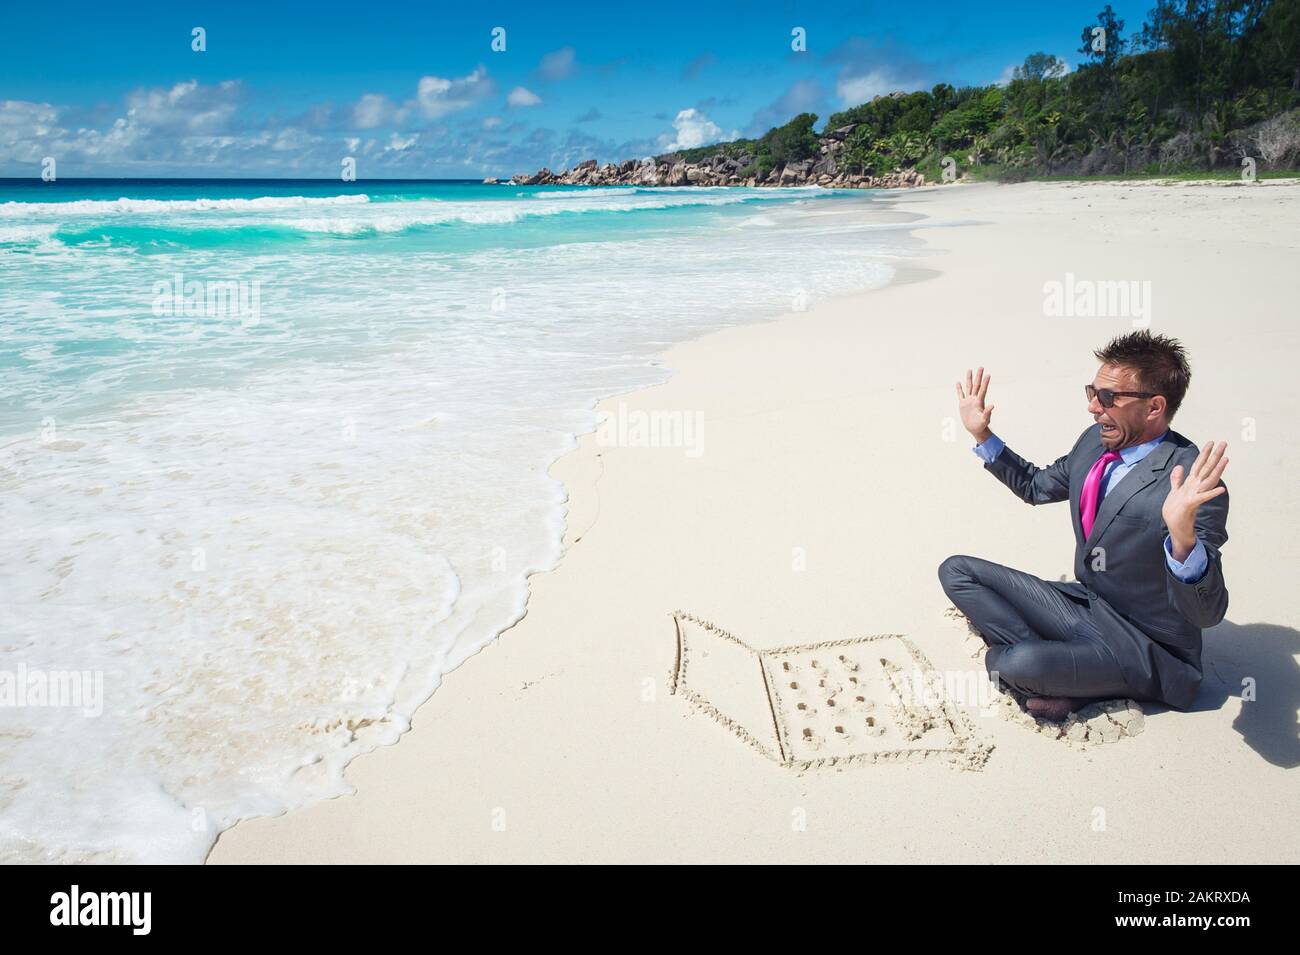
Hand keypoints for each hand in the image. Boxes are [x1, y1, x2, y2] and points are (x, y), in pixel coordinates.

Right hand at [955, 367, 993, 442]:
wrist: (974, 428)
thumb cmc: (981, 425)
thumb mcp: (985, 420)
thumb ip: (987, 412)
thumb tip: (992, 405)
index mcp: (980, 402)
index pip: (983, 390)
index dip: (985, 382)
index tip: (988, 374)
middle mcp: (974, 399)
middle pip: (976, 385)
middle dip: (978, 376)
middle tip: (981, 367)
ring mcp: (968, 401)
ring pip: (969, 387)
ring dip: (969, 379)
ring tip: (969, 370)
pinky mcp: (963, 404)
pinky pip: (960, 395)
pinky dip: (959, 389)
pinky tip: (958, 382)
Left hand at [1162, 441, 1227, 561]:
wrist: (1177, 527)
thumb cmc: (1177, 510)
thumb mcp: (1175, 491)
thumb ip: (1177, 479)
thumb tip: (1179, 466)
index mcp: (1192, 483)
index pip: (1199, 465)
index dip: (1204, 453)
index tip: (1211, 441)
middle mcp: (1197, 487)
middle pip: (1206, 468)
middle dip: (1215, 455)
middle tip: (1224, 443)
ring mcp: (1196, 495)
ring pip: (1208, 479)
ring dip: (1217, 469)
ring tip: (1226, 458)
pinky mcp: (1192, 504)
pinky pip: (1203, 498)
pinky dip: (1211, 494)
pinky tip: (1222, 489)